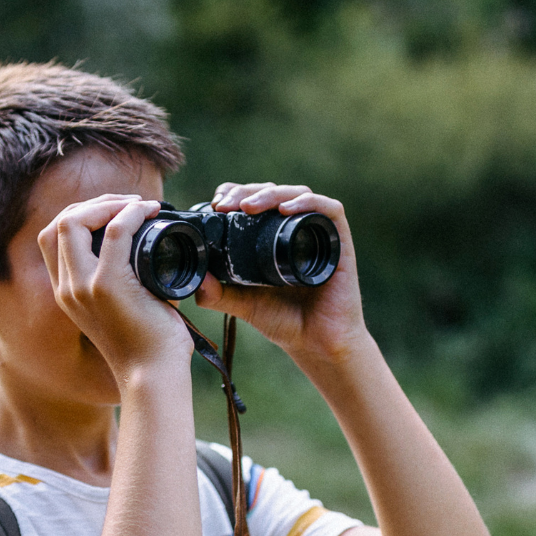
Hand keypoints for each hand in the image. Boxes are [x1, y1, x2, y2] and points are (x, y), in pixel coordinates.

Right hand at [36, 194, 190, 378]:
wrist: (153, 376)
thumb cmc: (149, 345)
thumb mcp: (123, 309)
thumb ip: (122, 282)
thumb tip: (148, 248)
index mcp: (67, 293)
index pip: (52, 238)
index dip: (80, 215)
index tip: (113, 212)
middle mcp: (67, 289)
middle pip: (59, 224)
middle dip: (93, 203)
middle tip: (129, 204)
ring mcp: (83, 286)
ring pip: (74, 221)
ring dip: (109, 204)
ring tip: (138, 205)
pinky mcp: (107, 285)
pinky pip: (115, 231)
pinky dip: (131, 214)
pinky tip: (149, 212)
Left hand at [193, 183, 369, 368]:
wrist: (317, 344)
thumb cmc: (285, 321)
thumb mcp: (244, 305)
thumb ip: (219, 294)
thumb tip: (195, 280)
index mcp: (273, 237)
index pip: (255, 200)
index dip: (236, 194)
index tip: (217, 204)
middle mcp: (296, 230)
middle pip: (273, 192)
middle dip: (247, 191)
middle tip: (226, 204)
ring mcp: (318, 233)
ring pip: (297, 194)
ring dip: (270, 194)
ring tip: (248, 207)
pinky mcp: (339, 241)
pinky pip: (329, 210)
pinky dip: (307, 203)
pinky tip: (287, 209)